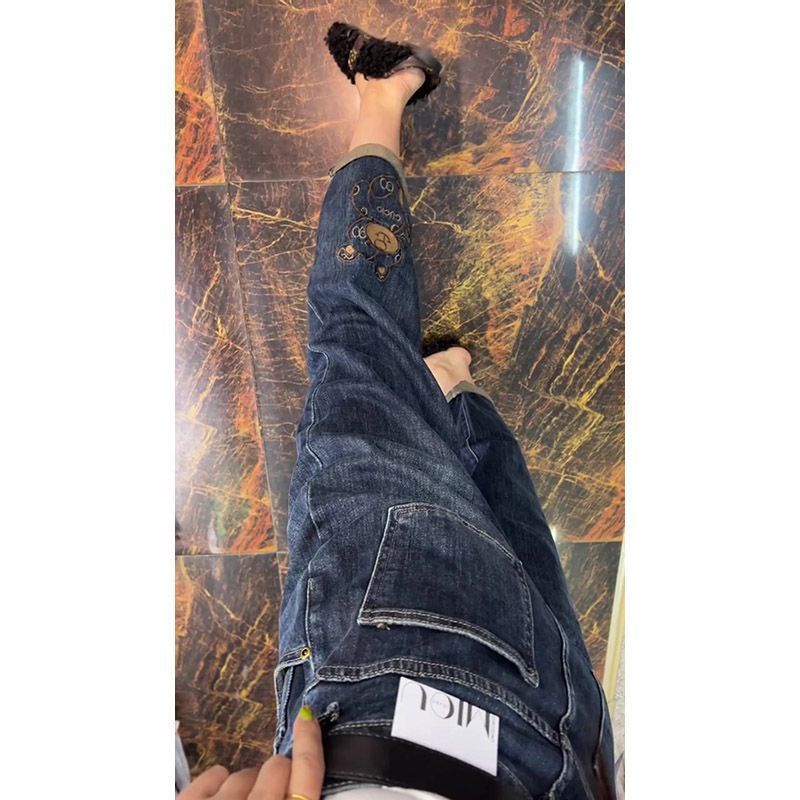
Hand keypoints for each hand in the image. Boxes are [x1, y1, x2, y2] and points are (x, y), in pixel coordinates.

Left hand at [178, 706, 323, 799]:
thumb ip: (296, 798)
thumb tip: (297, 780)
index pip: (309, 771)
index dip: (309, 741)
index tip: (307, 715)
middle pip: (276, 766)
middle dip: (272, 779)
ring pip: (244, 773)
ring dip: (244, 789)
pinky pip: (217, 772)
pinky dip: (218, 784)